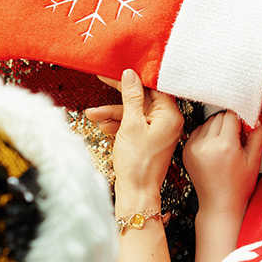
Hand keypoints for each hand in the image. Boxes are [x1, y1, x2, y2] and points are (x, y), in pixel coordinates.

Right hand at [87, 69, 183, 196]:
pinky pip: (133, 125)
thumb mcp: (131, 124)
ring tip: (92, 114)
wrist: (136, 193)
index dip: (135, 77)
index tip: (120, 69)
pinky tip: (102, 126)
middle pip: (142, 98)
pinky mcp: (148, 139)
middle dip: (119, 94)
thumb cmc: (137, 162)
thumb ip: (131, 97)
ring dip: (113, 112)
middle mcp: (167, 121)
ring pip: (134, 113)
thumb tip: (130, 74)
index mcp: (170, 114)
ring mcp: (158, 131)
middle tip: (103, 79)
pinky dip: (118, 125)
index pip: (153, 86)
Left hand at [184, 111, 261, 214]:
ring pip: (207, 122)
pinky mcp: (186, 151)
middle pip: (219, 116)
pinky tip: (214, 149)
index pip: (231, 115)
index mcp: (224, 145)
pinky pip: (197, 131)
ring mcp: (193, 148)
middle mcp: (206, 144)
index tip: (244, 130)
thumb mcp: (255, 160)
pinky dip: (206, 135)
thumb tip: (254, 117)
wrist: (220, 205)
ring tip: (224, 146)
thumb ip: (257, 134)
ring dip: (217, 128)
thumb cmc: (239, 186)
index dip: (240, 121)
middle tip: (236, 141)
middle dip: (229, 124)